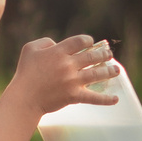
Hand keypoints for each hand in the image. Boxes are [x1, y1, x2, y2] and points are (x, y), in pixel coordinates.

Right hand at [0, 33, 120, 123]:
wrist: (24, 97)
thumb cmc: (25, 73)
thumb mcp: (30, 49)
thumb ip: (45, 42)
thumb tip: (57, 44)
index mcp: (58, 52)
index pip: (80, 42)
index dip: (88, 40)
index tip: (91, 42)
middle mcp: (68, 65)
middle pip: (92, 57)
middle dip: (103, 54)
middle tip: (109, 54)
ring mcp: (72, 81)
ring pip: (97, 74)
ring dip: (109, 71)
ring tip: (117, 70)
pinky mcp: (74, 96)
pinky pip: (94, 98)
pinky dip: (106, 99)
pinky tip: (116, 99)